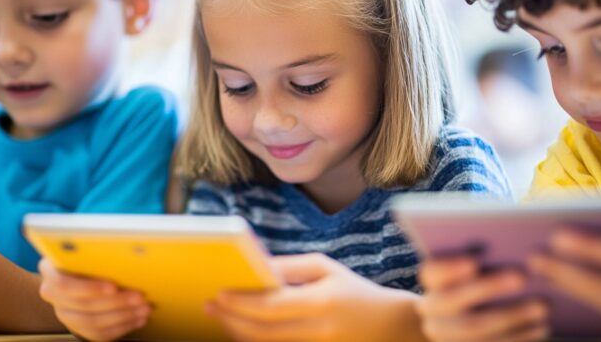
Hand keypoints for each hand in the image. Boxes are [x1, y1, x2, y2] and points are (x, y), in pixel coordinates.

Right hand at [38, 258, 150, 340]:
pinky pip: (98, 334)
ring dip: (123, 316)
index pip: (63, 284)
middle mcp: (51, 293)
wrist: (78, 270)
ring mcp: (63, 312)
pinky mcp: (76, 327)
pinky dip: (121, 327)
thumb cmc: (87, 253)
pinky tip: (138, 319)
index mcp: (50, 270)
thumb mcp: (86, 247)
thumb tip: (127, 253)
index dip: (89, 288)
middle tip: (140, 297)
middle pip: (83, 305)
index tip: (113, 286)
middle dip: (116, 302)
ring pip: (92, 322)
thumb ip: (96, 251)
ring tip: (144, 308)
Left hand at [206, 253, 424, 341]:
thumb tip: (256, 266)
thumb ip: (291, 267)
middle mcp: (318, 331)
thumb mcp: (326, 269)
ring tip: (222, 317)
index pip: (272, 306)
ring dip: (240, 332)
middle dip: (231, 319)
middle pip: (263, 332)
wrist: (391, 327)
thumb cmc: (355, 291)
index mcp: (321, 302)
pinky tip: (244, 330)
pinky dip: (258, 341)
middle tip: (210, 306)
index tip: (219, 295)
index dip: (241, 303)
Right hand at [416, 257, 548, 341]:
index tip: (473, 262)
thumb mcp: (470, 265)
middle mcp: (432, 310)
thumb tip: (505, 243)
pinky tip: (540, 327)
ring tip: (542, 306)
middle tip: (521, 277)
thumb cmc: (474, 280)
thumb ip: (479, 256)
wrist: (460, 318)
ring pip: (473, 330)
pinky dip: (518, 338)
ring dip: (511, 316)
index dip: (449, 268)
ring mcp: (447, 335)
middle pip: (452, 301)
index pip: (431, 272)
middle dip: (488, 288)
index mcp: (430, 282)